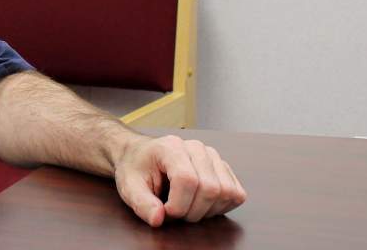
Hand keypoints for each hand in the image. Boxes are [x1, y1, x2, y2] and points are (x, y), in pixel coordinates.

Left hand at [114, 134, 246, 226]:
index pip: (188, 180)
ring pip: (227, 192)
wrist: (140, 156)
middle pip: (210, 188)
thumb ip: (141, 204)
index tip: (164, 211)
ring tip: (187, 206)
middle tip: (174, 211)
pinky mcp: (223, 168)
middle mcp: (196, 148)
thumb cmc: (136, 170)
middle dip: (192, 211)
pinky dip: (222, 207)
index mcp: (171, 148)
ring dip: (208, 210)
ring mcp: (212, 156)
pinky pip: (237, 194)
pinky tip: (201, 204)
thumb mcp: (129, 187)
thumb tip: (158, 219)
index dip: (178, 205)